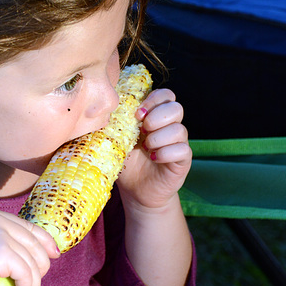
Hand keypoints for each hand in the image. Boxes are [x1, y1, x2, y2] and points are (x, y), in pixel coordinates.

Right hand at [0, 207, 59, 285]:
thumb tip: (29, 254)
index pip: (27, 225)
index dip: (44, 240)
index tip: (53, 254)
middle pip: (34, 242)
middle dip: (40, 265)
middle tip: (32, 284)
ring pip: (33, 260)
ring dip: (33, 281)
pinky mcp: (2, 252)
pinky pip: (27, 273)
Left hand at [117, 88, 191, 208]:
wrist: (135, 190)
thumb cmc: (126, 161)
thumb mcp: (116, 139)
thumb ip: (115, 123)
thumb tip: (103, 109)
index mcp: (155, 116)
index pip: (166, 95)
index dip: (153, 99)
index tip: (137, 113)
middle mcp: (170, 126)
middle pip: (176, 108)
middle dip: (156, 117)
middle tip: (141, 130)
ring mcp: (178, 143)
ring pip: (180, 129)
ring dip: (158, 137)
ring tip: (146, 148)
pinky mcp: (183, 160)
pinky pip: (183, 149)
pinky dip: (166, 153)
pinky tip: (154, 158)